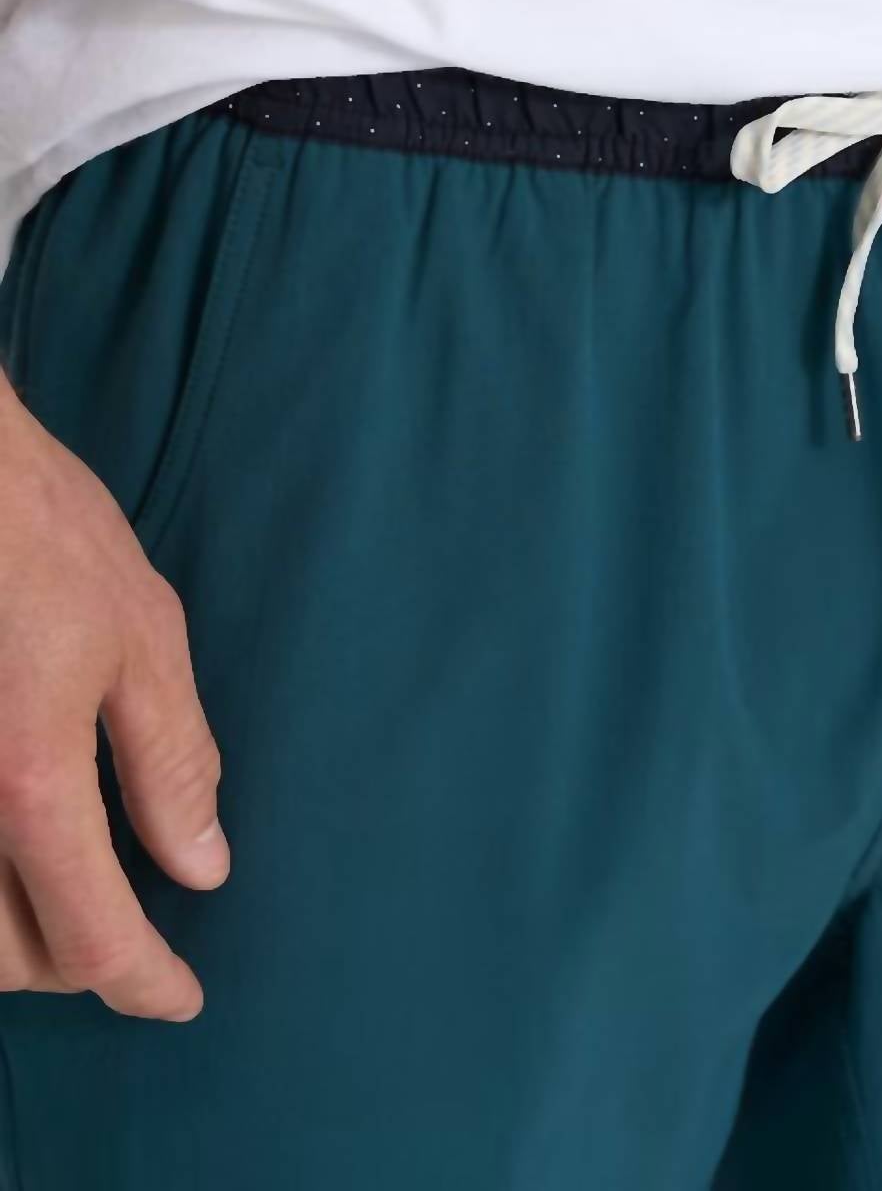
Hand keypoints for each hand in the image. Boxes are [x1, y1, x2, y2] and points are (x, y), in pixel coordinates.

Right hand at [0, 376, 227, 1018]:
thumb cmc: (44, 543)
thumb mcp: (142, 643)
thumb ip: (172, 765)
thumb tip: (201, 868)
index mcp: (27, 782)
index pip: (92, 933)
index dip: (145, 981)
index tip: (184, 999)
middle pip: (4, 959)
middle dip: (76, 970)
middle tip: (137, 949)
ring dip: (15, 945)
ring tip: (79, 918)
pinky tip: (22, 865)